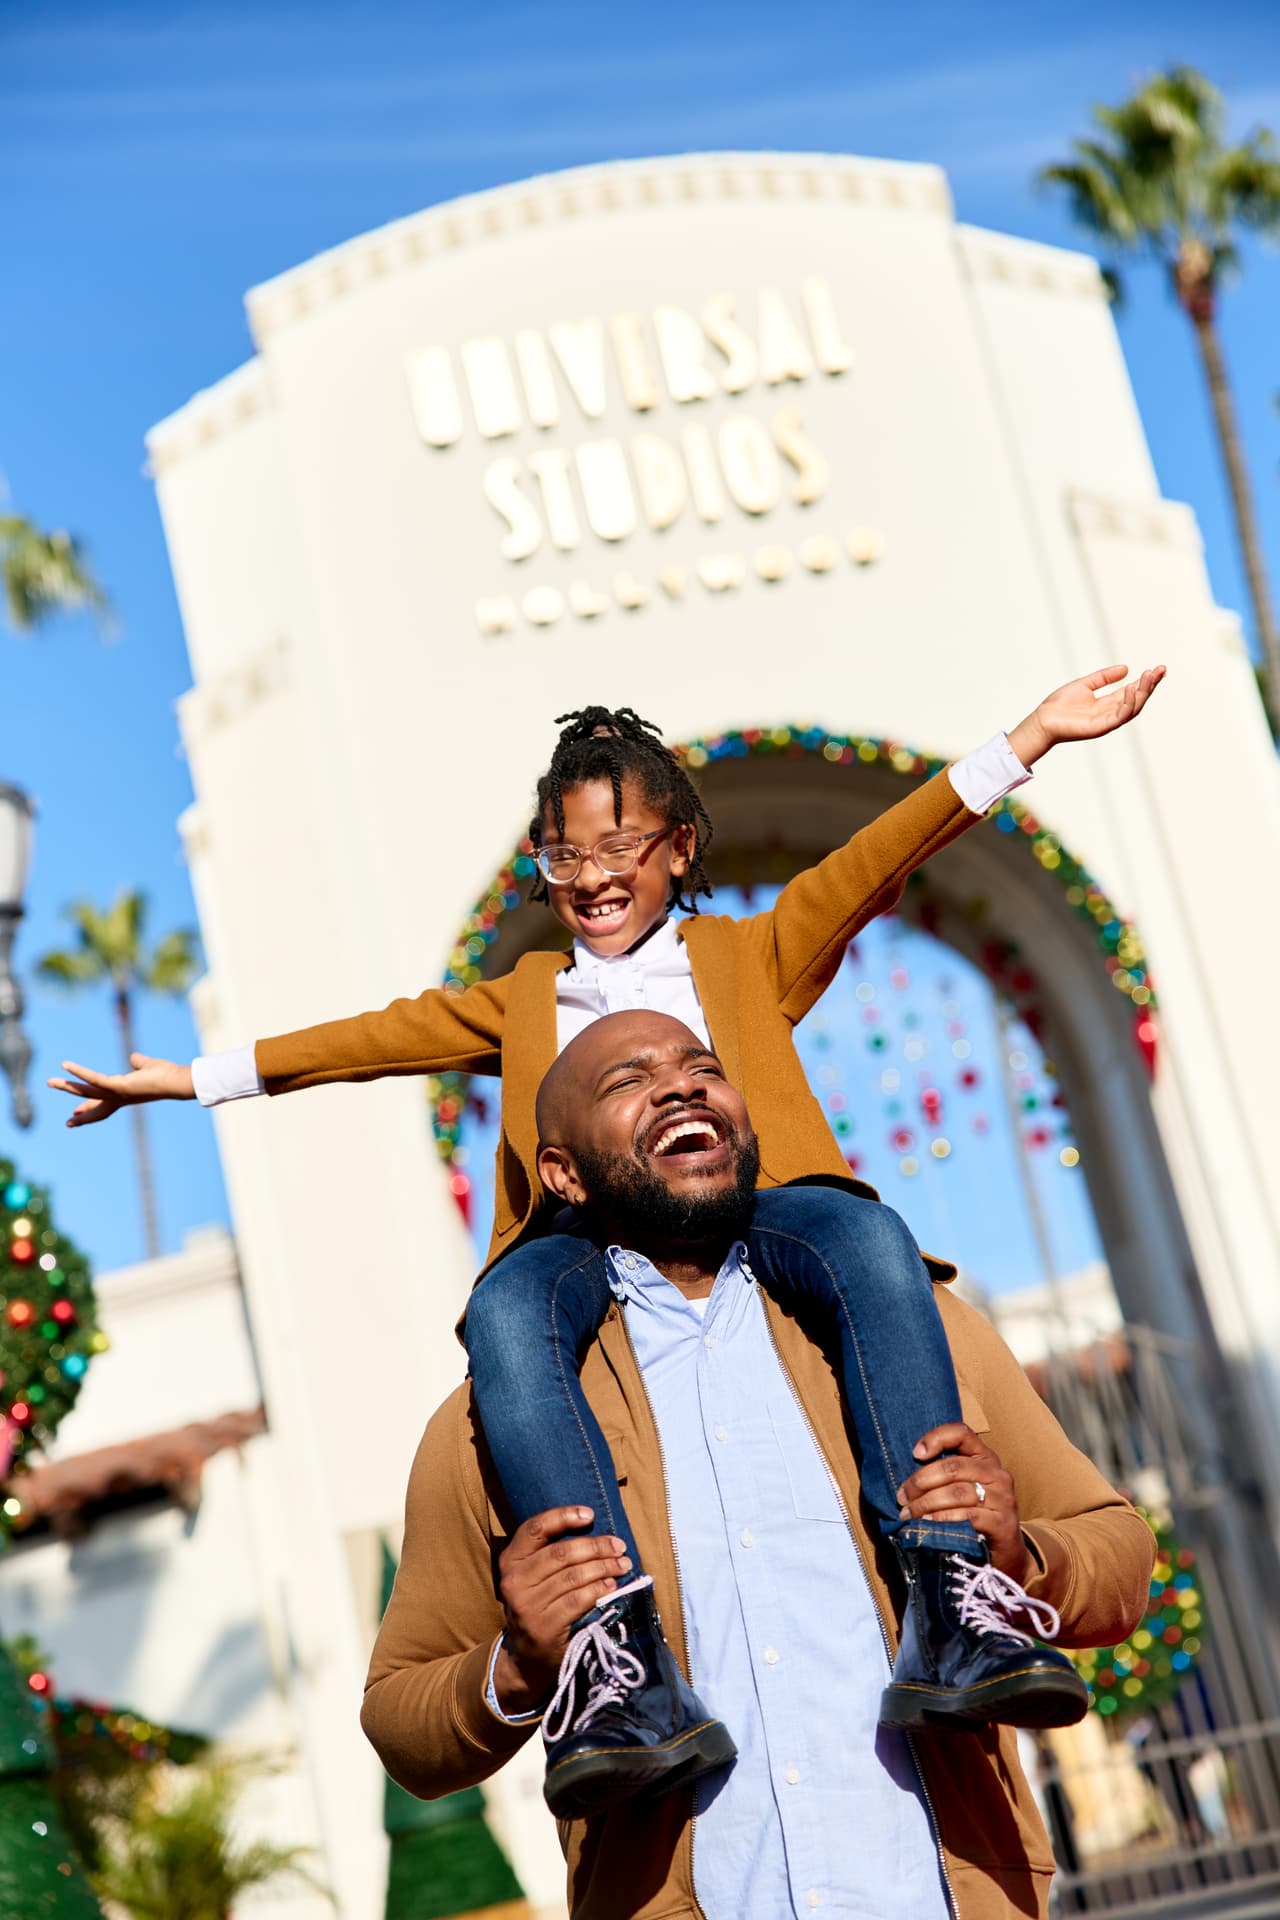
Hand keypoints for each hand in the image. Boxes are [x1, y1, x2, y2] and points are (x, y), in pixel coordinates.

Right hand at [47, 1054, 195, 1126]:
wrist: (177, 1081)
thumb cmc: (167, 1075)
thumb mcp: (147, 1067)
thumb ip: (139, 1063)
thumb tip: (134, 1058)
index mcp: (123, 1094)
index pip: (102, 1104)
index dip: (89, 1109)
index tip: (75, 1113)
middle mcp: (118, 1097)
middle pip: (93, 1105)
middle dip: (80, 1113)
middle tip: (66, 1122)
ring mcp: (116, 1093)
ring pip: (86, 1091)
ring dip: (67, 1086)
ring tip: (50, 1081)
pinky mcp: (117, 1086)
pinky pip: (94, 1078)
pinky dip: (80, 1072)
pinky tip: (66, 1064)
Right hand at [492, 1506, 632, 1714]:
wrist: (527, 1656)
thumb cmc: (539, 1604)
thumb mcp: (533, 1576)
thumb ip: (551, 1552)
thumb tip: (593, 1526)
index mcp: (510, 1560)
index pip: (535, 1529)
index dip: (563, 1516)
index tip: (590, 1514)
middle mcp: (514, 1581)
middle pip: (561, 1553)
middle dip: (596, 1546)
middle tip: (619, 1547)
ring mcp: (527, 1606)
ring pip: (573, 1576)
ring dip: (604, 1568)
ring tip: (622, 1565)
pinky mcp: (543, 1627)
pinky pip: (577, 1600)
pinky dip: (599, 1590)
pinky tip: (611, 1586)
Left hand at [897, 1422, 1030, 1580]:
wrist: (1006, 1553)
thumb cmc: (977, 1516)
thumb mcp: (964, 1489)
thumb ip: (945, 1476)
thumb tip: (907, 1479)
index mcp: (986, 1458)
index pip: (962, 1433)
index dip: (936, 1438)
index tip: (916, 1454)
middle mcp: (997, 1474)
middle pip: (953, 1467)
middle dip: (921, 1481)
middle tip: (902, 1496)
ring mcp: (1002, 1498)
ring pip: (956, 1493)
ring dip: (926, 1503)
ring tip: (909, 1514)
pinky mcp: (1002, 1522)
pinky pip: (967, 1516)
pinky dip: (942, 1518)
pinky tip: (928, 1523)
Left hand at [1007, 664, 1164, 766]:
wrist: (1043, 720)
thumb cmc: (1060, 705)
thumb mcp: (1085, 684)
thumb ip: (1104, 677)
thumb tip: (1126, 668)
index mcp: (1108, 703)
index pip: (1132, 691)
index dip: (1146, 681)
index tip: (1159, 669)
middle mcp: (1111, 713)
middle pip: (1137, 699)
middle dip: (1150, 685)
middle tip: (1160, 670)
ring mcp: (1107, 721)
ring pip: (1133, 708)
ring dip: (1144, 692)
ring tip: (1149, 676)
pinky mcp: (1101, 727)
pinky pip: (1120, 715)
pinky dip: (1129, 702)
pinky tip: (1131, 687)